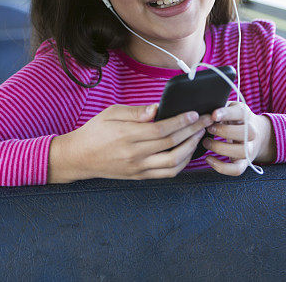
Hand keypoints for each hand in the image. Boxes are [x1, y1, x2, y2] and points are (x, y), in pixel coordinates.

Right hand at [48, 103, 212, 181]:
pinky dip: (182, 162)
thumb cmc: (95, 131)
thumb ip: (136, 112)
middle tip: (206, 120)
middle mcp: (134, 155)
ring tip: (199, 134)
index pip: (161, 130)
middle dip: (193, 131)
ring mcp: (138, 169)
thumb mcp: (111, 113)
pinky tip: (188, 150)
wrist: (79, 158)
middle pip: (172, 145)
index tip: (195, 113)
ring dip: (191, 148)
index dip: (181, 121)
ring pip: (174, 163)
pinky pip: (167, 173)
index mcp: (127, 136)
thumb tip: (158, 108)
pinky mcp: (140, 177)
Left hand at [203, 101, 275, 175]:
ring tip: (206, 142)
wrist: (257, 134)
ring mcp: (249, 149)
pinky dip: (221, 167)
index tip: (213, 115)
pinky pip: (236, 169)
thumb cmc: (236, 119)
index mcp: (246, 115)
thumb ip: (220, 106)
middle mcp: (252, 132)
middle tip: (208, 129)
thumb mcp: (231, 108)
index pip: (240, 113)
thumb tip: (202, 105)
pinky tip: (208, 159)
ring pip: (241, 151)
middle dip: (223, 131)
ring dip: (220, 148)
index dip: (227, 114)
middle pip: (244, 133)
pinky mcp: (244, 163)